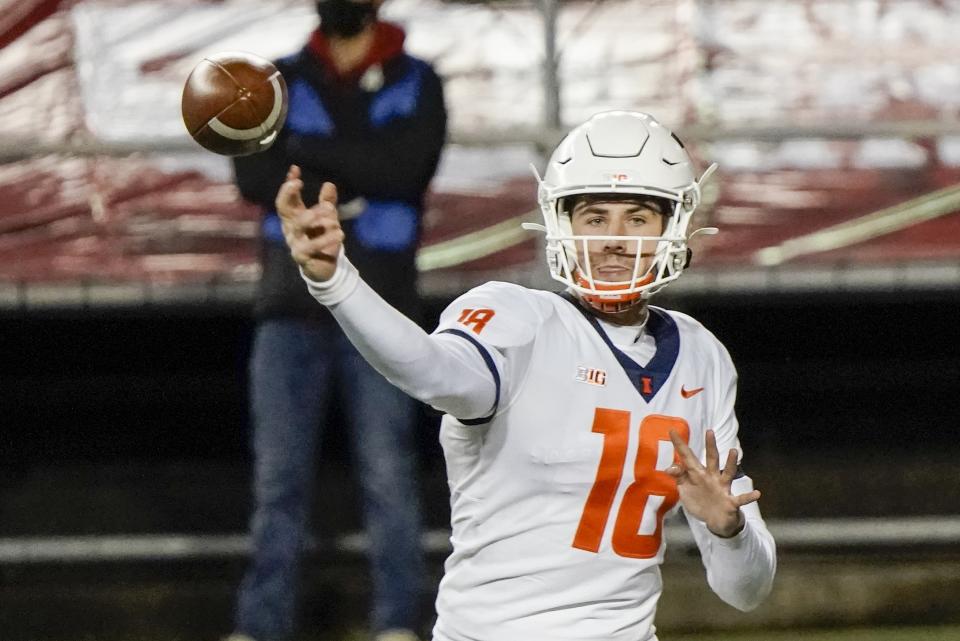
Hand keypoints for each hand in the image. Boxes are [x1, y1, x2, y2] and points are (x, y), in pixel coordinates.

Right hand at [275, 164, 343, 281]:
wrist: (324, 268)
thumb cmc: (323, 239)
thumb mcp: (328, 219)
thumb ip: (327, 202)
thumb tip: (329, 184)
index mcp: (294, 217)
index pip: (287, 198)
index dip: (289, 184)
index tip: (295, 169)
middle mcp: (290, 228)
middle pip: (283, 209)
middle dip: (288, 194)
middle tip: (298, 183)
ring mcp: (294, 242)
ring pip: (298, 226)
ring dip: (313, 215)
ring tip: (330, 209)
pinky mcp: (302, 256)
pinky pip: (312, 246)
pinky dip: (326, 239)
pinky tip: (340, 233)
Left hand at [666, 429, 760, 537]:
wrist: (715, 521)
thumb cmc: (700, 501)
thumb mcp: (685, 489)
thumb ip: (680, 477)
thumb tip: (669, 468)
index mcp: (698, 474)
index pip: (688, 457)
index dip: (679, 445)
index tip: (672, 430)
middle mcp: (712, 477)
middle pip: (711, 459)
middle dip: (710, 446)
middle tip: (709, 432)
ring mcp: (722, 488)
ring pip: (728, 473)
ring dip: (731, 463)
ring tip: (734, 451)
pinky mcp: (730, 502)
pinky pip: (741, 499)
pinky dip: (749, 497)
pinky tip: (757, 493)